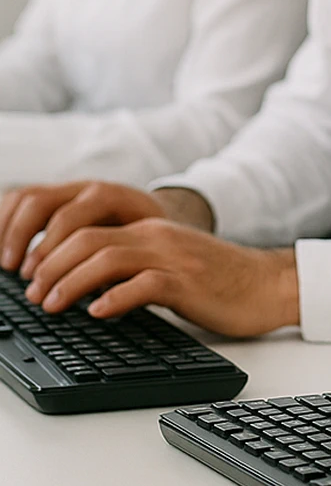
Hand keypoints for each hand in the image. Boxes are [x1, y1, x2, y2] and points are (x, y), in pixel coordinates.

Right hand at [0, 182, 164, 276]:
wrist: (156, 214)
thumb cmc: (148, 238)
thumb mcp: (142, 250)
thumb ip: (120, 267)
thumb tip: (101, 302)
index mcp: (111, 197)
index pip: (71, 217)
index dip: (51, 248)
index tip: (42, 280)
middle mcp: (86, 188)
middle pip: (43, 203)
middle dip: (27, 242)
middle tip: (27, 279)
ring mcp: (69, 189)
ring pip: (28, 197)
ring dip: (11, 231)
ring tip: (8, 266)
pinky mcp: (55, 196)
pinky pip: (21, 199)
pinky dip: (6, 223)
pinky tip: (4, 251)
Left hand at [22, 218, 298, 337]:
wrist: (268, 285)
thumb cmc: (221, 282)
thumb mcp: (173, 266)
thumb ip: (136, 268)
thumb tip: (89, 290)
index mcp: (152, 231)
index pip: (88, 229)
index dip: (52, 252)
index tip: (33, 278)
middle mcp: (159, 237)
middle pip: (88, 240)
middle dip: (50, 267)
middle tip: (32, 294)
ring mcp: (174, 258)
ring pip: (107, 259)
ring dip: (70, 282)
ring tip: (52, 305)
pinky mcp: (188, 283)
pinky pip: (143, 285)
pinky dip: (114, 299)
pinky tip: (97, 313)